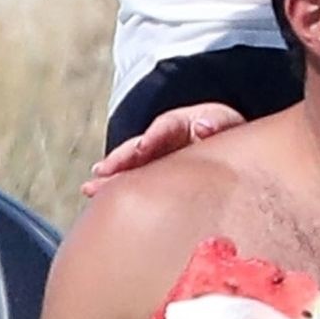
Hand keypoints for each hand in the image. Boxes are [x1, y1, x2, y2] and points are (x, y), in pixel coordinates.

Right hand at [81, 102, 241, 196]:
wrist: (228, 146)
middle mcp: (167, 141)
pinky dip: (118, 189)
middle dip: (122, 160)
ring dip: (113, 178)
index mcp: (186, 125)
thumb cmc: (226, 135)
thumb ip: (216, 123)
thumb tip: (204, 126)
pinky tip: (97, 196)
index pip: (168, 127)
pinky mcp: (158, 177)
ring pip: (134, 167)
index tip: (144, 146)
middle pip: (141, 148)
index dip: (155, 136)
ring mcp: (161, 158)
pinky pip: (137, 182)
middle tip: (103, 172)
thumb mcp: (225, 122)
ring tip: (91, 188)